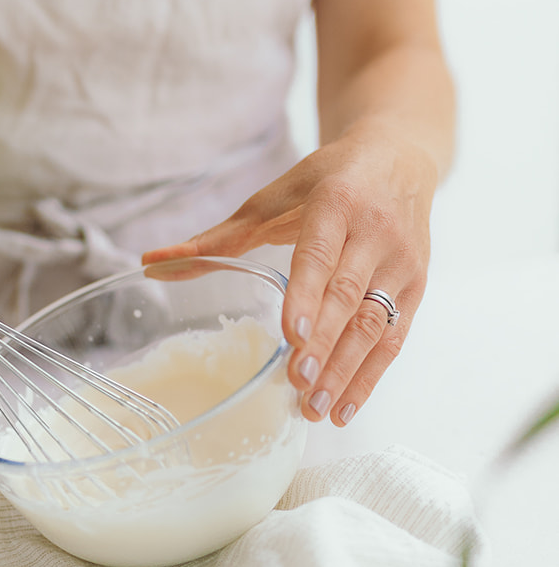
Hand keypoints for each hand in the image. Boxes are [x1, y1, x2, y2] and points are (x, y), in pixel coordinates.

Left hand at [141, 125, 437, 422]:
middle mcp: (375, 233)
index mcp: (337, 203)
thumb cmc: (329, 180)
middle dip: (323, 344)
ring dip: (345, 371)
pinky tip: (342, 409)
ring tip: (313, 407)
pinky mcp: (416, 288)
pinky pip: (394, 339)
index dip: (307, 295)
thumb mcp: (274, 198)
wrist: (401, 157)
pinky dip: (369, 378)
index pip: (320, 254)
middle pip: (347, 296)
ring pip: (374, 324)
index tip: (292, 335)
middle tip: (296, 383)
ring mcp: (400, 263)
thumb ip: (218, 237)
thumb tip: (151, 264)